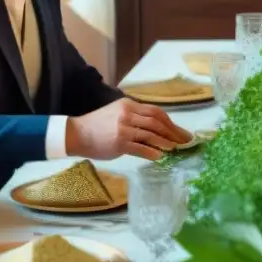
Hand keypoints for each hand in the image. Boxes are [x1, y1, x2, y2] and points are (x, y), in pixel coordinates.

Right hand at [66, 98, 192, 160]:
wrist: (76, 134)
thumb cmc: (98, 125)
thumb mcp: (117, 113)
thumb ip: (136, 117)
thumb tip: (158, 129)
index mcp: (128, 105)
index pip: (156, 112)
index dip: (171, 123)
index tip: (181, 132)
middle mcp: (127, 114)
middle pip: (157, 122)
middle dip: (173, 132)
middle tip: (184, 141)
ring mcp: (124, 129)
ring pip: (151, 134)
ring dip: (166, 142)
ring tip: (175, 149)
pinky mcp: (119, 143)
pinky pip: (140, 148)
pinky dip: (152, 152)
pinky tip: (160, 156)